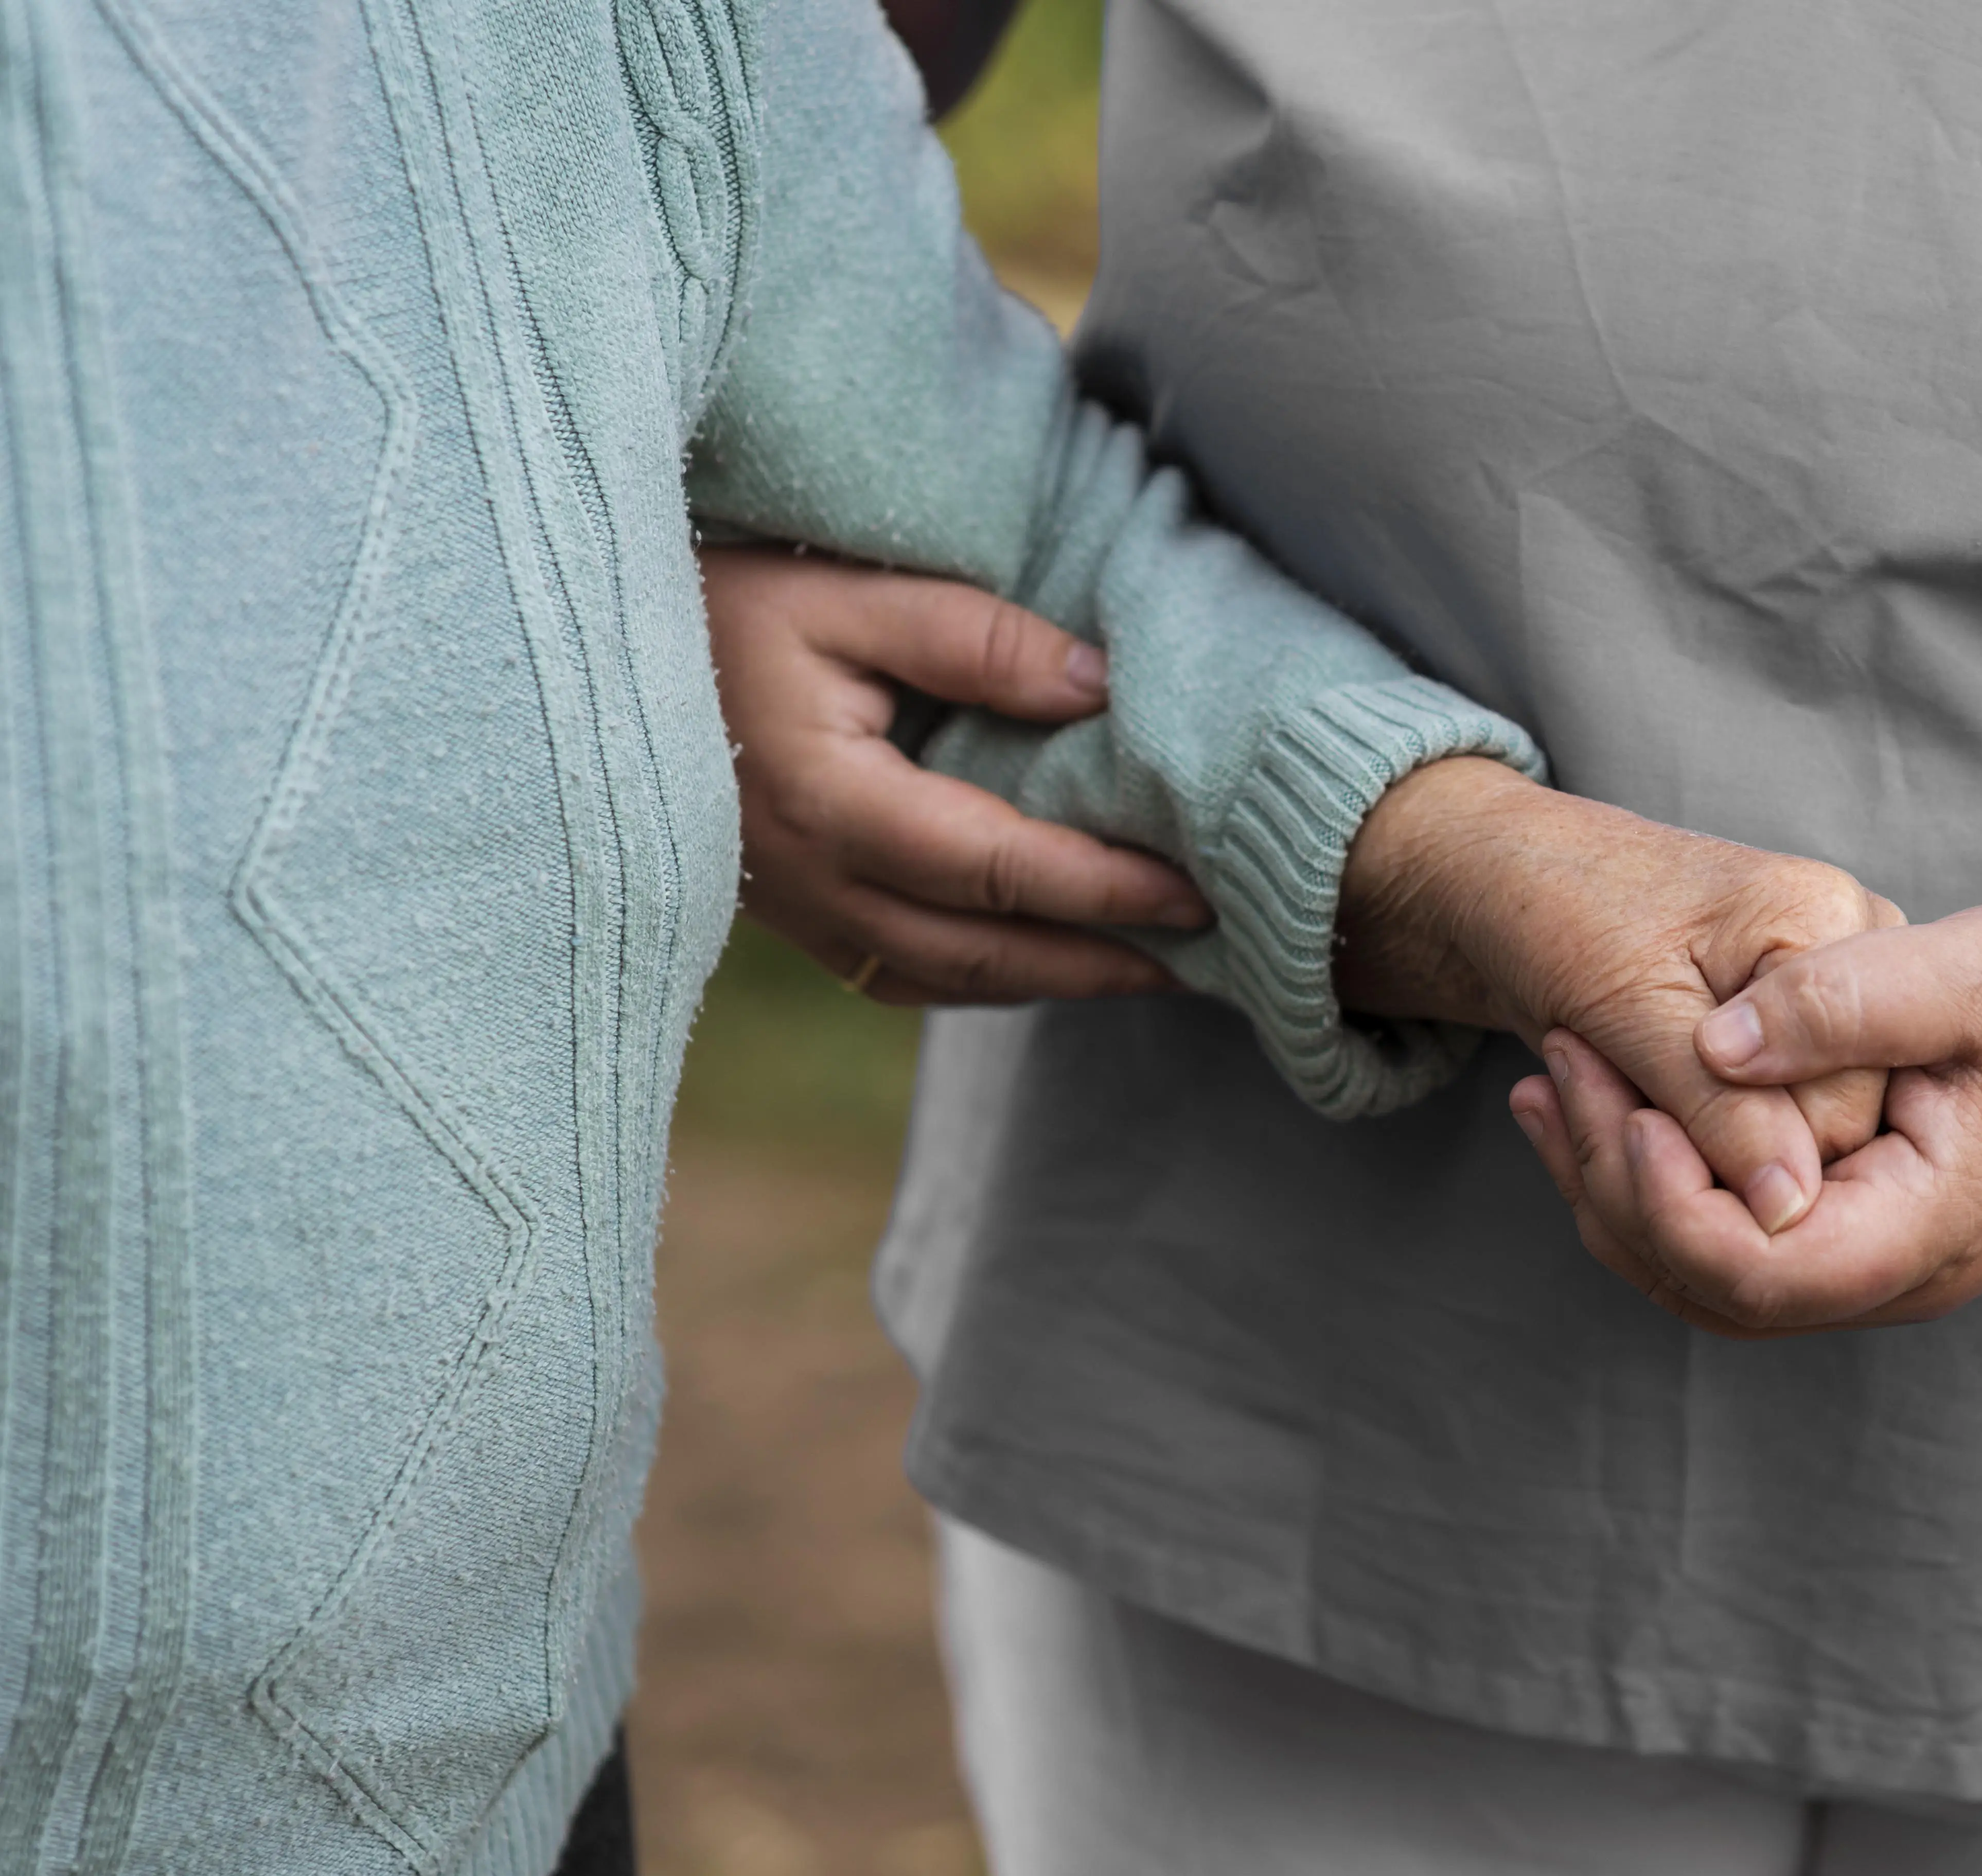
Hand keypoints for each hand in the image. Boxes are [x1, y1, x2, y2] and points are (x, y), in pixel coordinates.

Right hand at [703, 546, 1211, 1003]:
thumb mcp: (844, 591)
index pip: (998, 868)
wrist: (580, 653)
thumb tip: (1097, 688)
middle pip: (984, 952)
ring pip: (945, 980)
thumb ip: (972, 638)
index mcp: (827, 801)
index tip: (1193, 890)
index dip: (1103, 889)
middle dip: (1101, 959)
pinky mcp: (786, 918)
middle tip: (1204, 950)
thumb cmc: (716, 599)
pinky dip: (985, 976)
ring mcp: (793, 914)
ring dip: (1052, 981)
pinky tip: (1045, 956)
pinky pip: (901, 977)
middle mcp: (811, 883)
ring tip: (1150, 966)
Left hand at [1336, 758, 1898, 1241]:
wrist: (1502, 878)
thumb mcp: (1631, 1007)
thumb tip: (1787, 1209)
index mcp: (1833, 927)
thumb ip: (1720, 1107)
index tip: (1643, 1131)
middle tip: (1599, 1115)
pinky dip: (1662, 1152)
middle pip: (1821, 1138)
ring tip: (1579, 1100)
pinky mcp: (1766, 1053)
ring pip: (1776, 1153)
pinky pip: (1740, 1144)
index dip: (1748, 1158)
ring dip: (1670, 1160)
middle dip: (1704, 1162)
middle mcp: (1842, 971)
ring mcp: (1809, 1016)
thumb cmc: (1555, 907)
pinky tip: (1594, 1114)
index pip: (1845, 1106)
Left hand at [1514, 894, 1981, 1334]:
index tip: (1625, 1100)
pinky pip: (1722, 1243)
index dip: (1671, 1204)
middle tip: (1557, 1068)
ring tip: (1551, 1084)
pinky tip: (1604, 1103)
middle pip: (1711, 1286)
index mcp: (1925, 1232)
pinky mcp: (1843, 1230)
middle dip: (1615, 1185)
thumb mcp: (1969, 973)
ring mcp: (1866, 1266)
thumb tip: (1716, 1042)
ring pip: (1700, 1277)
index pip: (1763, 1271)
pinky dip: (1651, 1183)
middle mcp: (1890, 1277)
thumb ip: (1844, 1002)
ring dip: (1613, 1188)